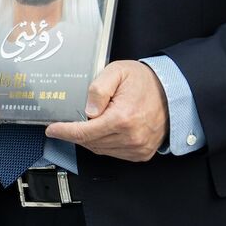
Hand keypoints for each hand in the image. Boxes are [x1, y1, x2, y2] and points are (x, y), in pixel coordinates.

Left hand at [43, 60, 167, 162]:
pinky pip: (113, 153)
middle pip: (90, 142)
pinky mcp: (141, 153)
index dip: (65, 132)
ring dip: (90, 139)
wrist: (172, 92)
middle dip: (75, 133)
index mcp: (122, 118)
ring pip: (100, 149)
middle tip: (67, 123)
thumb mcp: (117, 72)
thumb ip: (98, 89)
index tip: (52, 130)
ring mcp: (137, 148)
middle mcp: (130, 137)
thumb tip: (87, 111)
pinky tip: (103, 131)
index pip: (84, 132)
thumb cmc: (145, 81)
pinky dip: (103, 144)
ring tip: (91, 123)